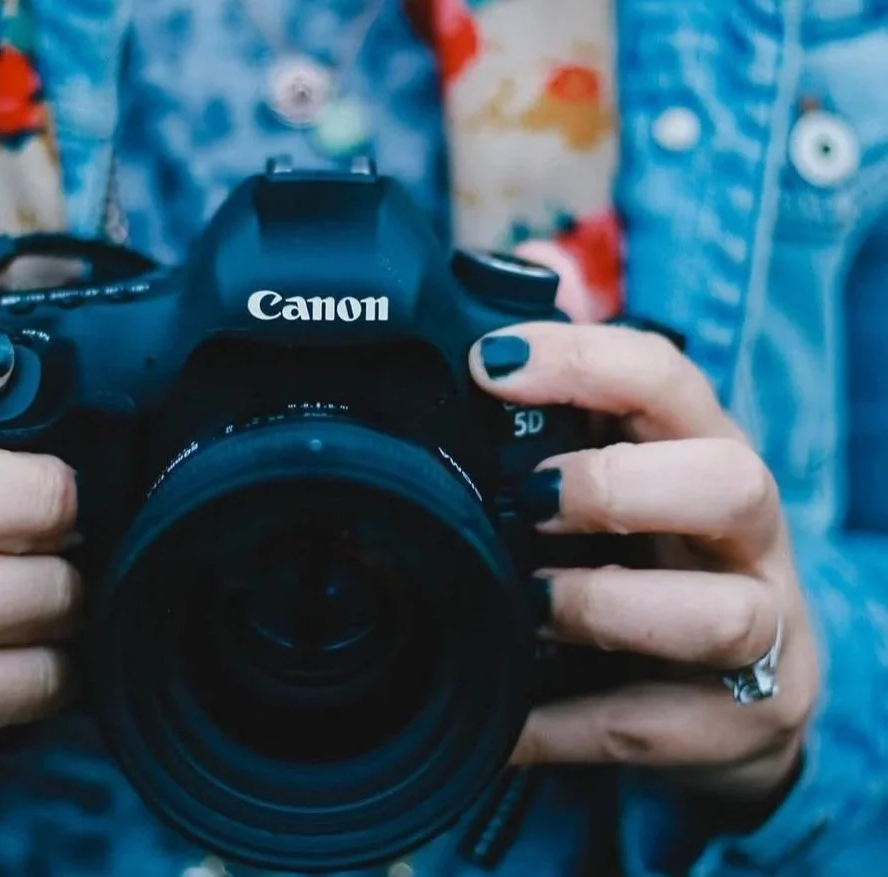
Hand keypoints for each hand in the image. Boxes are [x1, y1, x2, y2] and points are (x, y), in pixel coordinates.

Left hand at [469, 320, 819, 809]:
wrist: (724, 705)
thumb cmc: (650, 571)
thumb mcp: (619, 496)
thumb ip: (560, 440)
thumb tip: (464, 382)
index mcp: (707, 457)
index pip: (669, 381)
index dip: (584, 360)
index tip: (491, 366)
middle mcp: (750, 539)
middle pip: (732, 481)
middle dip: (615, 486)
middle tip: (528, 501)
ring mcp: (761, 635)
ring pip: (717, 614)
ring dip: (602, 606)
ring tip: (532, 607)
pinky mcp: (740, 726)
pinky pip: (649, 726)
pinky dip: (560, 725)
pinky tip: (501, 724)